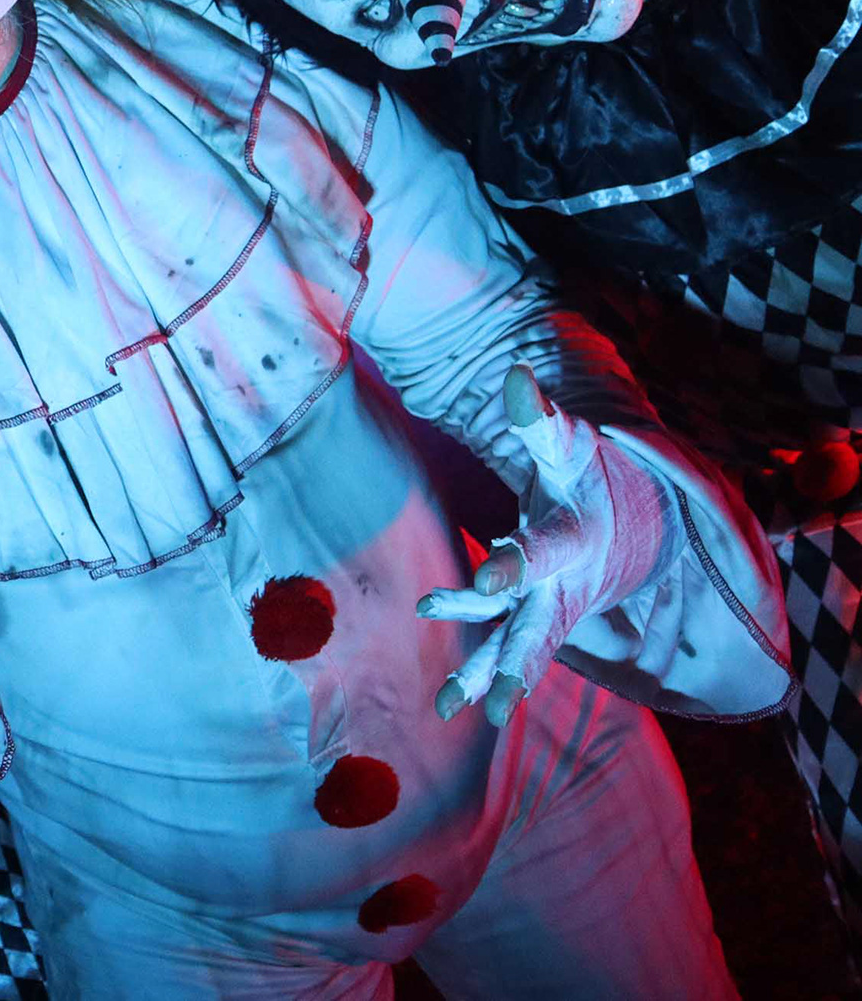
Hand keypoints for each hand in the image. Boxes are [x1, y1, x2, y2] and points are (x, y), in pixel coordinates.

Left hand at [417, 365, 631, 726]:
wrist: (643, 517)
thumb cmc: (594, 472)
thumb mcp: (570, 444)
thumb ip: (538, 419)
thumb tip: (513, 376)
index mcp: (573, 538)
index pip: (539, 552)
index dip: (514, 564)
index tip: (489, 580)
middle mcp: (565, 584)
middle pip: (536, 628)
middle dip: (512, 664)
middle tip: (488, 706)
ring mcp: (553, 606)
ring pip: (520, 648)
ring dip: (487, 680)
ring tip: (448, 711)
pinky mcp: (540, 616)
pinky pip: (508, 646)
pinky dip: (483, 673)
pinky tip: (445, 699)